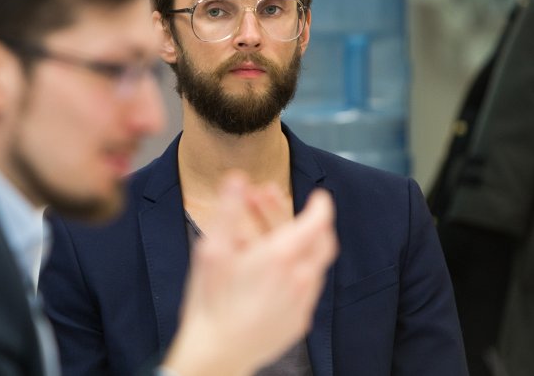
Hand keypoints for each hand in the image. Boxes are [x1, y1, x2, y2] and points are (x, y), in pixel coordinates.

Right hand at [162, 172, 337, 375]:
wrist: (216, 355)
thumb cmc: (210, 302)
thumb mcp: (212, 250)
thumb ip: (228, 211)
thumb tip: (236, 178)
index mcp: (282, 257)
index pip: (318, 222)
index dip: (321, 206)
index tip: (319, 196)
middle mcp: (300, 279)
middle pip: (322, 243)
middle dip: (310, 221)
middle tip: (292, 211)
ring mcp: (302, 302)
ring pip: (313, 265)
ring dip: (300, 245)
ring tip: (271, 237)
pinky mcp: (298, 321)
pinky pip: (306, 288)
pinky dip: (296, 271)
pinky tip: (272, 271)